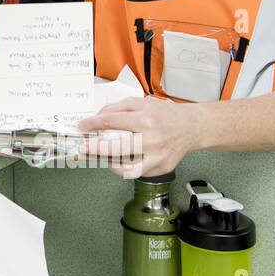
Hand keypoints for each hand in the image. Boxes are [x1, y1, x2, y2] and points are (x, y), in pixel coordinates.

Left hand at [76, 97, 200, 177]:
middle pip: (117, 147)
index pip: (111, 121)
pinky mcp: (162, 167)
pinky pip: (139, 173)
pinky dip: (126, 170)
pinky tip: (118, 163)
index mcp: (145, 119)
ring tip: (100, 159)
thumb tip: (98, 116)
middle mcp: (152, 139)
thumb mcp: (141, 102)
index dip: (93, 124)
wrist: (192, 127)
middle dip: (95, 148)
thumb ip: (118, 107)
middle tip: (83, 149)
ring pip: (128, 168)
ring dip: (109, 164)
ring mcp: (158, 156)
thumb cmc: (165, 114)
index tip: (82, 127)